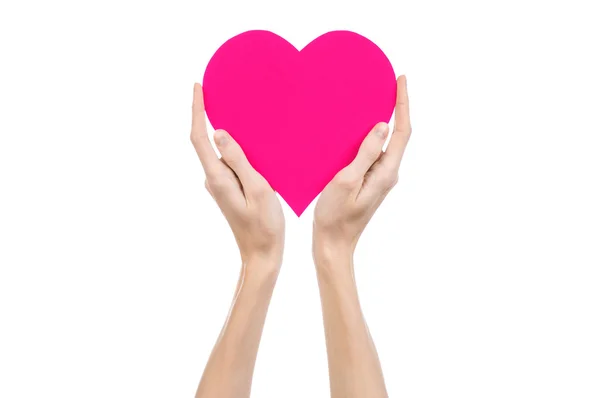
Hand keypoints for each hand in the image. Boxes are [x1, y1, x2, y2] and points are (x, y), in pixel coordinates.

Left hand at [190, 83, 284, 270]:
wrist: (262, 255)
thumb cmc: (264, 226)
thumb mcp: (258, 189)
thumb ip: (238, 160)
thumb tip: (218, 133)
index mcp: (218, 178)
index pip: (199, 137)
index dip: (196, 110)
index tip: (197, 87)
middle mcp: (213, 180)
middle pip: (205, 141)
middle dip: (207, 115)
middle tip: (219, 92)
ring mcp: (219, 186)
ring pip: (218, 153)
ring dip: (224, 133)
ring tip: (241, 114)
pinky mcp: (228, 191)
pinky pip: (228, 163)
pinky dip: (234, 149)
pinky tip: (248, 144)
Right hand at [313, 76, 410, 260]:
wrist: (333, 243)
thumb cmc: (335, 216)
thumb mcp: (346, 181)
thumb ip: (365, 154)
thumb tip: (382, 126)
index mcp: (386, 173)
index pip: (402, 132)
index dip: (403, 104)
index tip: (401, 80)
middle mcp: (388, 174)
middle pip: (398, 135)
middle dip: (397, 108)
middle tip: (389, 84)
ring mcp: (379, 179)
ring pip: (385, 144)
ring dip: (383, 122)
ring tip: (373, 100)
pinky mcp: (369, 182)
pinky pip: (373, 154)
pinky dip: (370, 137)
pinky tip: (357, 130)